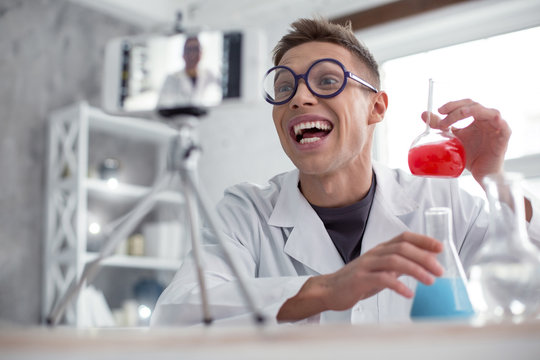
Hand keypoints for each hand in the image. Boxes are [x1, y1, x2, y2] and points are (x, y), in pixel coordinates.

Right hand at [277, 232, 442, 320]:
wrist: (330, 290)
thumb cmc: (358, 281)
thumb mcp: (381, 269)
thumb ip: (399, 264)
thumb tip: (424, 261)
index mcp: (380, 250)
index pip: (404, 237)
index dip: (423, 240)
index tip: (439, 247)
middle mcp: (374, 254)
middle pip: (402, 248)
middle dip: (424, 257)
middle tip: (439, 270)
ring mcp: (366, 265)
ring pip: (394, 261)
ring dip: (415, 270)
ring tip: (430, 281)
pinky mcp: (360, 279)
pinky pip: (382, 279)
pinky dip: (398, 285)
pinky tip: (408, 293)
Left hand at [422, 99, 510, 183]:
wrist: (482, 174)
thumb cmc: (470, 157)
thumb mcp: (452, 139)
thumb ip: (441, 126)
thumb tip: (424, 114)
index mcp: (477, 118)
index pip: (465, 104)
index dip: (453, 105)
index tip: (439, 111)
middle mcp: (487, 119)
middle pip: (474, 105)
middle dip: (456, 108)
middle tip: (443, 114)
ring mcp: (497, 126)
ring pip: (486, 111)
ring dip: (470, 111)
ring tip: (458, 115)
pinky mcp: (504, 136)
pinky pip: (502, 124)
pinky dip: (493, 120)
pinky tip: (483, 119)